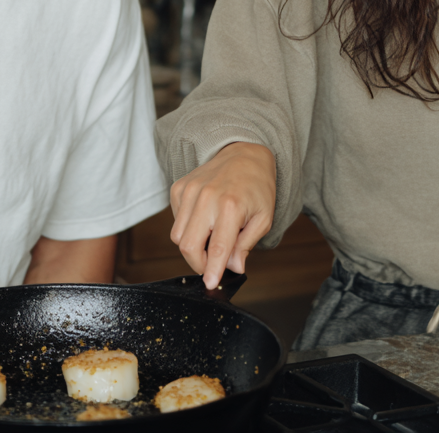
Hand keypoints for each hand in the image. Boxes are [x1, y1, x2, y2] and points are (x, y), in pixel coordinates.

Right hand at [169, 142, 276, 289]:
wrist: (244, 153)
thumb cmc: (257, 186)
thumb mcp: (263, 218)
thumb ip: (246, 245)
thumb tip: (233, 267)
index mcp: (231, 206)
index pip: (217, 248)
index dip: (212, 271)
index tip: (209, 284)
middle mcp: (207, 197)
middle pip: (188, 246)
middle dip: (198, 264)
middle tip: (212, 265)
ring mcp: (190, 191)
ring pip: (177, 236)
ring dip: (192, 246)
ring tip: (211, 237)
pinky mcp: (179, 188)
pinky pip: (175, 221)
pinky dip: (187, 228)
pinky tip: (204, 220)